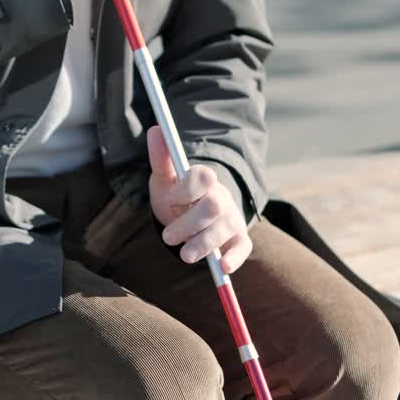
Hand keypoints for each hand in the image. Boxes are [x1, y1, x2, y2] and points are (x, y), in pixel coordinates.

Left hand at [148, 127, 251, 273]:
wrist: (189, 218)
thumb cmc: (176, 198)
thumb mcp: (164, 180)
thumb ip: (161, 158)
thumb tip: (156, 130)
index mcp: (204, 179)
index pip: (202, 178)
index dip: (186, 190)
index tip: (171, 199)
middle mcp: (221, 197)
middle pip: (213, 206)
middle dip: (190, 223)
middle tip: (167, 238)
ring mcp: (232, 218)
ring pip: (225, 229)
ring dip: (204, 243)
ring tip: (185, 256)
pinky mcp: (238, 239)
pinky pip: (243, 247)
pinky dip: (235, 258)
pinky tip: (223, 268)